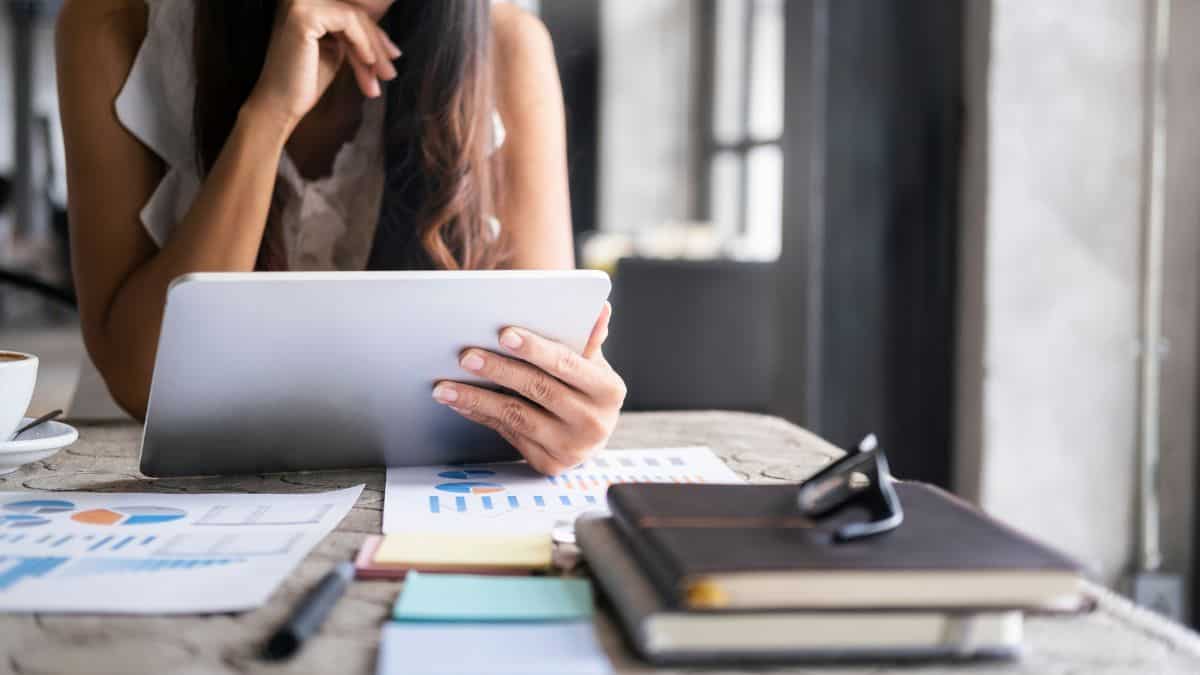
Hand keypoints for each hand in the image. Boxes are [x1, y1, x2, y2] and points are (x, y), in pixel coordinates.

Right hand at [247, 0, 400, 129]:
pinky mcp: (304, 14)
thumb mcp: (337, 51)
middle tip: (390, 73)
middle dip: (378, 45)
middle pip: (354, 13)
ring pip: (354, 17)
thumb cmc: (306, 81)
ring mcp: (300, 3)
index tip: (394, 57)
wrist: (280, 105)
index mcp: (307, 5)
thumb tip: (389, 41)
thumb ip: (354, 36)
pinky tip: (369, 63)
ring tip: (383, 76)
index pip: (350, 13)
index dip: (375, 35)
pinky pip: (348, 21)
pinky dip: (364, 43)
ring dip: (374, 49)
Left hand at [432, 303, 627, 474]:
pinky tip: (459, 402)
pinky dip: (480, 415)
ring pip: (516, 416)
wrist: (589, 435)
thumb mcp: (592, 364)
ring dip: (476, 398)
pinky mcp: (548, 464)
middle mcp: (593, 423)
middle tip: (465, 356)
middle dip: (498, 370)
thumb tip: (600, 309)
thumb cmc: (585, 389)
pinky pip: (507, 433)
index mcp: (608, 391)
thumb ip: (588, 339)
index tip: (504, 334)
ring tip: (445, 385)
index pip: (567, 364)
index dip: (535, 349)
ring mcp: (571, 449)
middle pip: (538, 390)